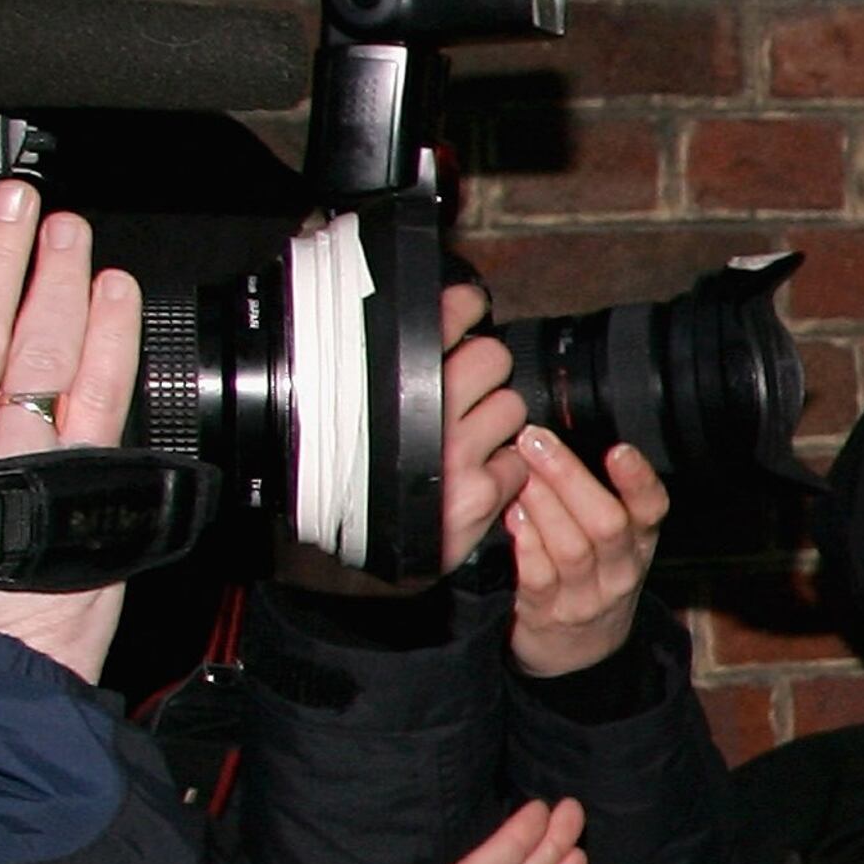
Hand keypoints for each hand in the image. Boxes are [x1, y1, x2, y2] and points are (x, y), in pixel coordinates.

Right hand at [275, 281, 529, 594]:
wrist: (347, 554)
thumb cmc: (345, 476)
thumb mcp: (352, 407)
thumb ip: (394, 363)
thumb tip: (442, 313)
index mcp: (383, 381)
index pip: (445, 317)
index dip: (462, 309)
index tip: (467, 310)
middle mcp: (420, 412)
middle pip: (492, 359)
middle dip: (484, 373)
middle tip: (464, 395)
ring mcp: (455, 455)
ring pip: (511, 408)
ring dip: (496, 423)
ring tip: (466, 441)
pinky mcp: (479, 495)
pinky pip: (518, 462)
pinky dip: (504, 471)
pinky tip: (475, 478)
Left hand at [506, 432, 668, 677]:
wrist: (580, 652)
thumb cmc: (592, 579)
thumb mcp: (616, 543)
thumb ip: (598, 497)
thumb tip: (556, 439)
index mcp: (640, 543)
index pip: (652, 509)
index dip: (638, 480)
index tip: (618, 450)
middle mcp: (620, 570)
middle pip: (606, 523)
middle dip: (569, 477)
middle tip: (536, 440)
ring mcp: (586, 597)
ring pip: (571, 547)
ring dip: (541, 503)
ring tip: (517, 469)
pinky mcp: (550, 614)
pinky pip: (539, 576)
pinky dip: (525, 542)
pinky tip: (511, 514)